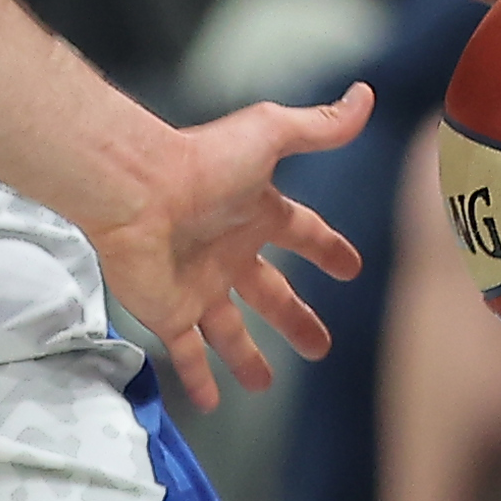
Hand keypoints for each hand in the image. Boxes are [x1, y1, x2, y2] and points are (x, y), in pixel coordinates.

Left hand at [87, 83, 373, 411]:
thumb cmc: (201, 162)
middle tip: (321, 347)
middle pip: (271, 295)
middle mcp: (229, 253)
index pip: (302, 233)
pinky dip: (199, 379)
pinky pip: (188, 353)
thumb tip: (366, 97)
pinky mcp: (170, 312)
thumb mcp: (271, 134)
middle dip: (296, 320)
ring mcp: (198, 286)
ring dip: (247, 358)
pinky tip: (210, 404)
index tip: (350, 268)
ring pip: (230, 331)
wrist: (134, 190)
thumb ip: (318, 126)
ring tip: (263, 386)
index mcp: (255, 213)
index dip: (326, 250)